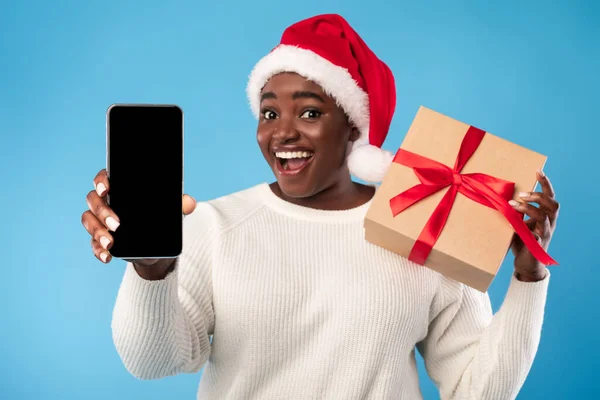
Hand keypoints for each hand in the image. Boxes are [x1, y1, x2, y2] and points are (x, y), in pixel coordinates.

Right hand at [81, 169, 195, 277]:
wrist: (158, 248)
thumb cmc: (161, 220)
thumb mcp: (172, 212)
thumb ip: (180, 204)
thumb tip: (189, 203)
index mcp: (121, 189)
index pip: (104, 178)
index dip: (101, 181)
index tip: (106, 189)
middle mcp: (107, 202)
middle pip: (93, 200)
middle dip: (103, 212)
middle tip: (117, 225)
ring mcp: (101, 221)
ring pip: (89, 220)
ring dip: (97, 232)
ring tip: (111, 243)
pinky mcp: (101, 239)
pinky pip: (92, 243)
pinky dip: (98, 250)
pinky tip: (107, 257)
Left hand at [509, 170, 558, 281]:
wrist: (525, 264)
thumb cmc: (520, 241)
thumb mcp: (517, 222)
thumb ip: (514, 211)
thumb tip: (499, 196)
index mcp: (545, 215)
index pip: (549, 196)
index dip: (545, 183)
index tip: (538, 171)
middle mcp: (549, 223)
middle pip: (553, 204)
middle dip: (538, 196)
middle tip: (521, 194)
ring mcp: (545, 233)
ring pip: (544, 217)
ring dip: (528, 208)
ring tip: (512, 205)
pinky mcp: (538, 244)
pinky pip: (535, 234)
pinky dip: (523, 227)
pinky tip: (513, 225)